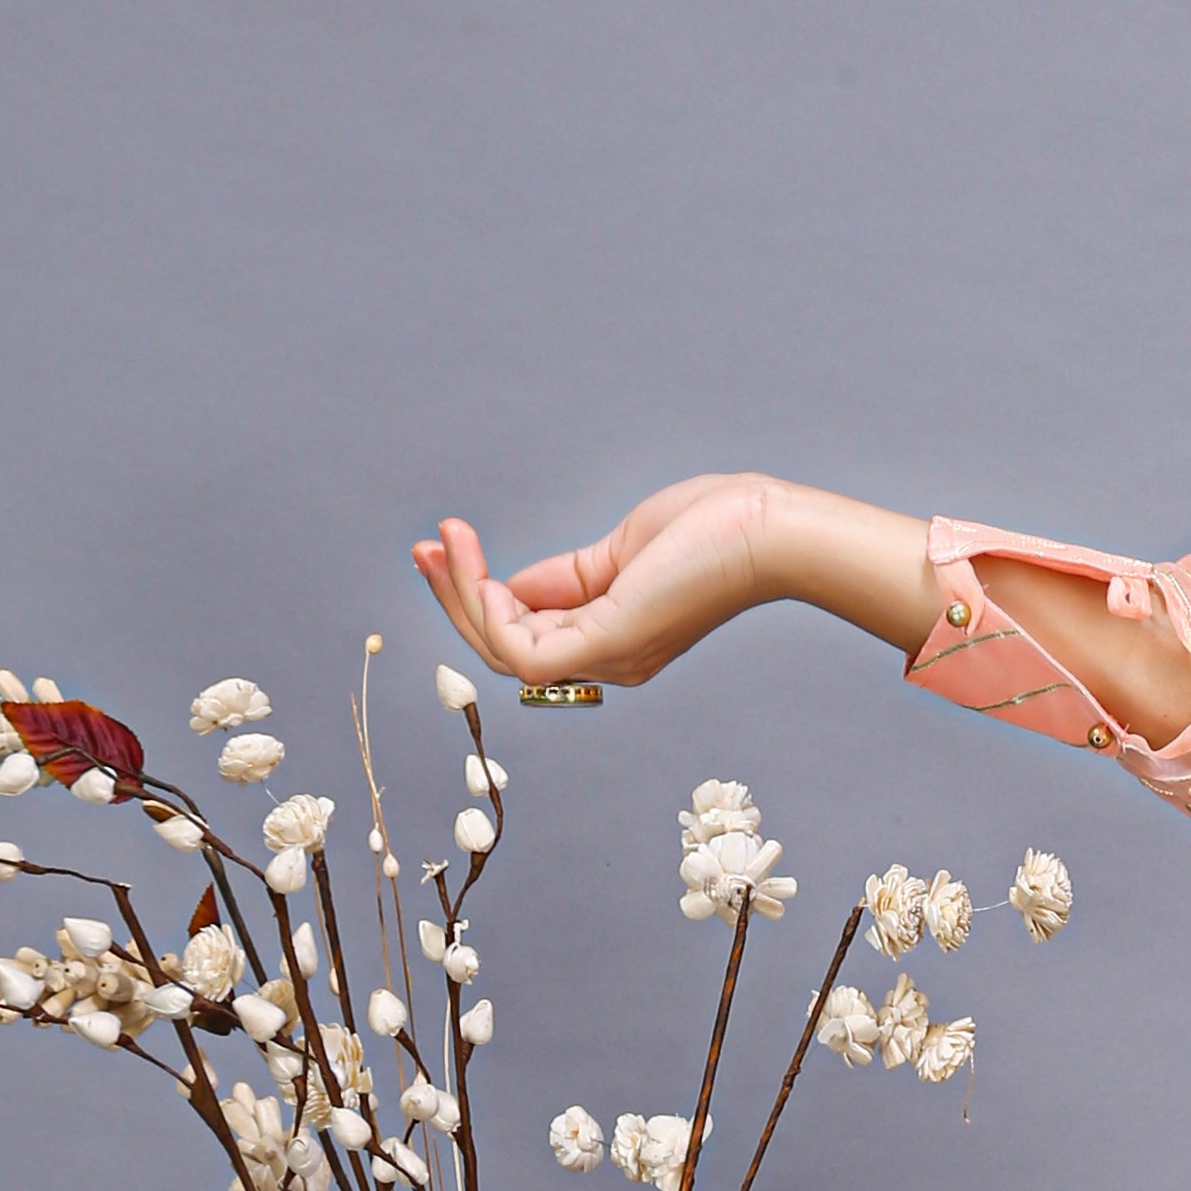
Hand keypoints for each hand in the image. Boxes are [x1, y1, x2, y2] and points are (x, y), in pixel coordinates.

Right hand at [414, 473, 790, 692]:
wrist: (767, 529)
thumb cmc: (712, 529)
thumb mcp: (619, 552)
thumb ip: (563, 576)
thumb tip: (506, 586)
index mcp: (613, 639)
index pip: (527, 633)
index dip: (478, 596)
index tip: (447, 545)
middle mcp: (608, 661)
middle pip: (505, 647)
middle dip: (456, 598)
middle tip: (423, 548)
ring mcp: (608, 657)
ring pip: (505, 650)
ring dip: (461, 596)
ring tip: (443, 542)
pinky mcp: (609, 643)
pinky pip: (522, 649)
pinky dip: (487, 608)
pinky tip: (476, 567)